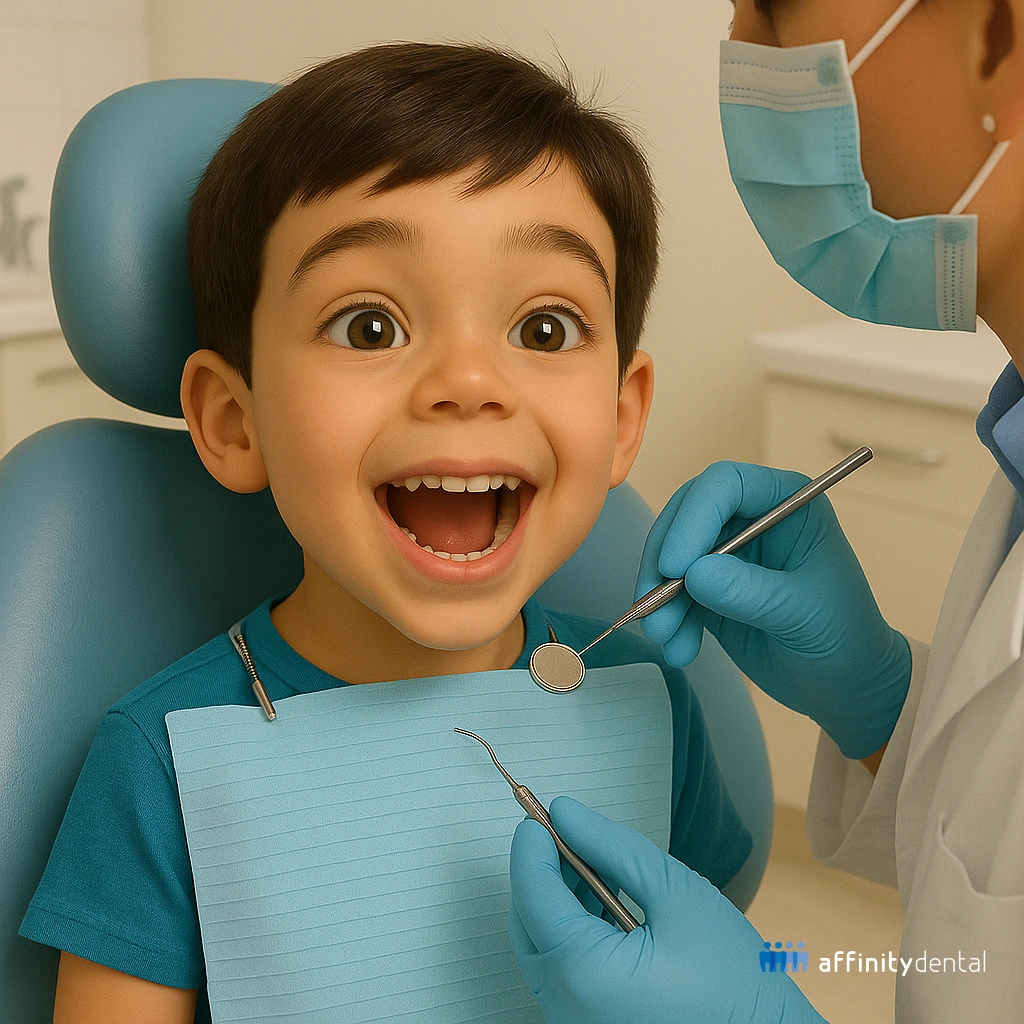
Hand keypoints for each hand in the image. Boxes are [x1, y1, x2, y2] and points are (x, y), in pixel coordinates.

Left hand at [509, 797, 825, 1023]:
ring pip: (544, 950)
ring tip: (592, 864)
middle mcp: (566, 1009)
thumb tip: (566, 814)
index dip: (532, 845)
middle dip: (541, 873)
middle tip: (565, 832)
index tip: (538, 811)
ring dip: (558, 902)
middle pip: (529, 924)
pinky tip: (603, 905)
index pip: (532, 895)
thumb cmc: (736, 982)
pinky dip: (573, 935)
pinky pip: (564, 976)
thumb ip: (614, 848)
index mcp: (582, 974)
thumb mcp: (678, 894)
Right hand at [636, 461, 910, 758]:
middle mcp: (752, 518)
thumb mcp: (802, 613)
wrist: (845, 686)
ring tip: (663, 637)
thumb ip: (749, 592)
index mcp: (787, 503)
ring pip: (671, 554)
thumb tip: (693, 574)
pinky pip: (673, 591)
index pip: (726, 485)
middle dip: (664, 559)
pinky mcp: (709, 588)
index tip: (675, 566)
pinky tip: (679, 649)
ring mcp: (728, 553)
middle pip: (686, 515)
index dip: (693, 518)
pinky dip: (667, 617)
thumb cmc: (843, 637)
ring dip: (659, 595)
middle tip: (651, 604)